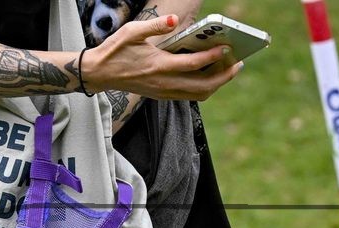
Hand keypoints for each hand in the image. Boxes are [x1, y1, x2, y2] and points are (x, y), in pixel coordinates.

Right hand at [83, 15, 242, 101]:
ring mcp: (165, 92)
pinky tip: (212, 75)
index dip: (212, 57)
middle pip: (203, 86)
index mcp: (159, 66)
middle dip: (224, 76)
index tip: (227, 49)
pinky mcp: (164, 96)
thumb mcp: (132, 32)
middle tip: (238, 64)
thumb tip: (173, 20)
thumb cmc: (116, 50)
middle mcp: (165, 83)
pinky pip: (191, 95)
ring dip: (218, 84)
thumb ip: (154, 25)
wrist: (100, 74)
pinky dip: (206, 87)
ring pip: (200, 94)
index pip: (193, 64)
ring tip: (230, 70)